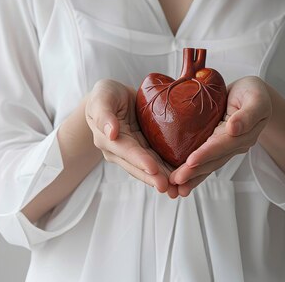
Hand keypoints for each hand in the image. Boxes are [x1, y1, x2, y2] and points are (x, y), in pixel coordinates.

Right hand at [85, 79, 176, 195]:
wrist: (114, 97)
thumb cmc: (105, 95)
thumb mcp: (102, 97)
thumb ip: (104, 114)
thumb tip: (110, 133)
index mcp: (108, 140)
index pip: (126, 151)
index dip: (140, 160)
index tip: (153, 169)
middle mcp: (121, 151)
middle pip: (139, 166)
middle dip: (154, 178)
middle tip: (169, 187)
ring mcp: (134, 152)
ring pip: (150, 168)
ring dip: (163, 179)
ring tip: (178, 190)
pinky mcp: (146, 149)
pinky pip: (158, 161)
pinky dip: (169, 170)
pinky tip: (183, 179)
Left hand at [169, 76, 271, 196]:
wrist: (251, 95)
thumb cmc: (254, 93)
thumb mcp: (257, 99)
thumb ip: (248, 114)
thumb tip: (234, 129)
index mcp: (244, 134)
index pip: (223, 145)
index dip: (207, 153)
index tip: (191, 161)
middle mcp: (234, 144)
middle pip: (213, 160)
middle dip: (194, 171)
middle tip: (176, 180)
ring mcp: (225, 147)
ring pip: (208, 163)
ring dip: (192, 175)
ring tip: (174, 185)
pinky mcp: (216, 145)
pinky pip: (204, 159)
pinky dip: (193, 170)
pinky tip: (180, 180)